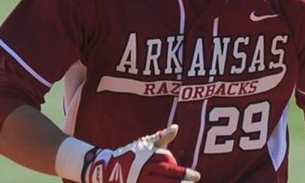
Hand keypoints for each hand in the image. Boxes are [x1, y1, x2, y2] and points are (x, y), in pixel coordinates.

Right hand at [82, 125, 199, 182]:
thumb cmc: (134, 153)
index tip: (197, 176)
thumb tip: (176, 127)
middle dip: (180, 182)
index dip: (183, 173)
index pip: (168, 166)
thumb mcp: (147, 143)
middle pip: (165, 178)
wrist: (107, 168)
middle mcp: (142, 170)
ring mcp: (137, 181)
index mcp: (147, 157)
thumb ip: (163, 136)